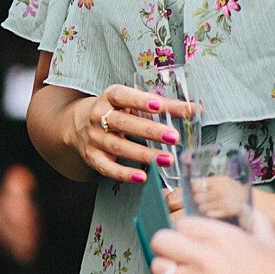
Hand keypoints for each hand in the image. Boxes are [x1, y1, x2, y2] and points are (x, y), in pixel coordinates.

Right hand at [70, 84, 189, 185]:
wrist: (78, 124)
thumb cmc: (117, 111)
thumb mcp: (134, 102)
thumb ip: (164, 105)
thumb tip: (196, 109)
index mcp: (109, 98)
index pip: (122, 96)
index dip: (139, 100)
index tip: (158, 106)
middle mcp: (98, 117)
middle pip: (123, 123)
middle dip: (149, 131)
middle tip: (174, 137)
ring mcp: (94, 138)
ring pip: (118, 146)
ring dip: (144, 154)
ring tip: (167, 159)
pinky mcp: (92, 157)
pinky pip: (107, 167)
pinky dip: (123, 174)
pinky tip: (142, 177)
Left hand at [148, 213, 274, 273]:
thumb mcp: (271, 240)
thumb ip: (256, 220)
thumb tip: (246, 210)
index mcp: (220, 237)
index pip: (181, 223)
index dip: (186, 233)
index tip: (193, 242)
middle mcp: (203, 257)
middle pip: (161, 241)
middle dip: (167, 248)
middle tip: (177, 257)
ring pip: (158, 269)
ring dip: (166, 273)